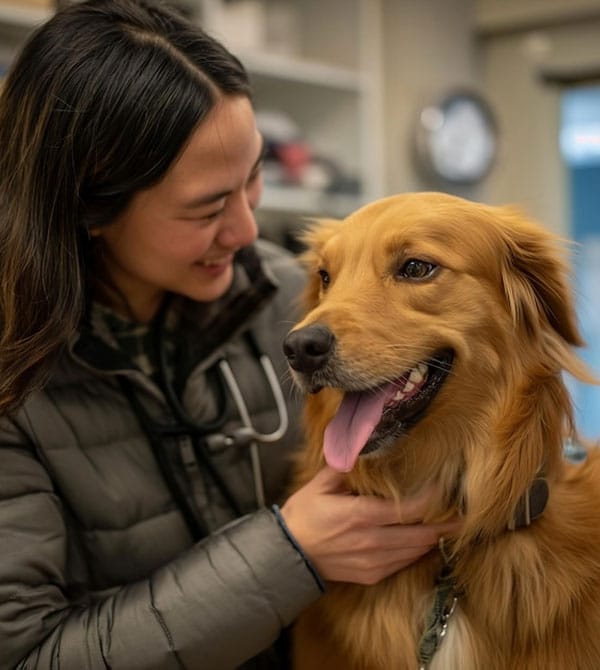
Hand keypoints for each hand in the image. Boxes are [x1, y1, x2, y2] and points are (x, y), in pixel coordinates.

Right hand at [280, 465, 460, 584]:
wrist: (288, 555)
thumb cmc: (303, 516)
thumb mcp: (319, 486)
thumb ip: (343, 467)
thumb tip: (357, 443)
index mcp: (361, 516)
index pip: (408, 508)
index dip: (431, 499)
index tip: (446, 488)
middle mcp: (372, 541)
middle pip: (421, 534)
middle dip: (445, 524)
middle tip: (463, 512)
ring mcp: (374, 562)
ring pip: (416, 551)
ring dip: (434, 538)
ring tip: (450, 525)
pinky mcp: (372, 575)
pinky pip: (404, 563)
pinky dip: (418, 551)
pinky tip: (425, 540)